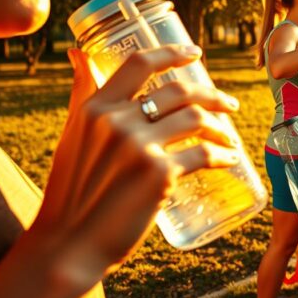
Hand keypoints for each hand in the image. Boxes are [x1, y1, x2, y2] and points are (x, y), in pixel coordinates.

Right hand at [33, 46, 240, 295]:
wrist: (68, 245)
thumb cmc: (72, 190)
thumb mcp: (72, 133)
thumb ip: (83, 93)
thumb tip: (80, 53)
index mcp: (95, 108)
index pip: (140, 63)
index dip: (172, 52)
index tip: (196, 53)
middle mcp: (116, 121)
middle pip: (180, 90)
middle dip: (212, 95)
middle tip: (228, 104)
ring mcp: (139, 147)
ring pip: (197, 120)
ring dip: (221, 127)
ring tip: (228, 137)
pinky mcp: (159, 176)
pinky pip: (203, 155)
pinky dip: (222, 155)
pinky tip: (229, 159)